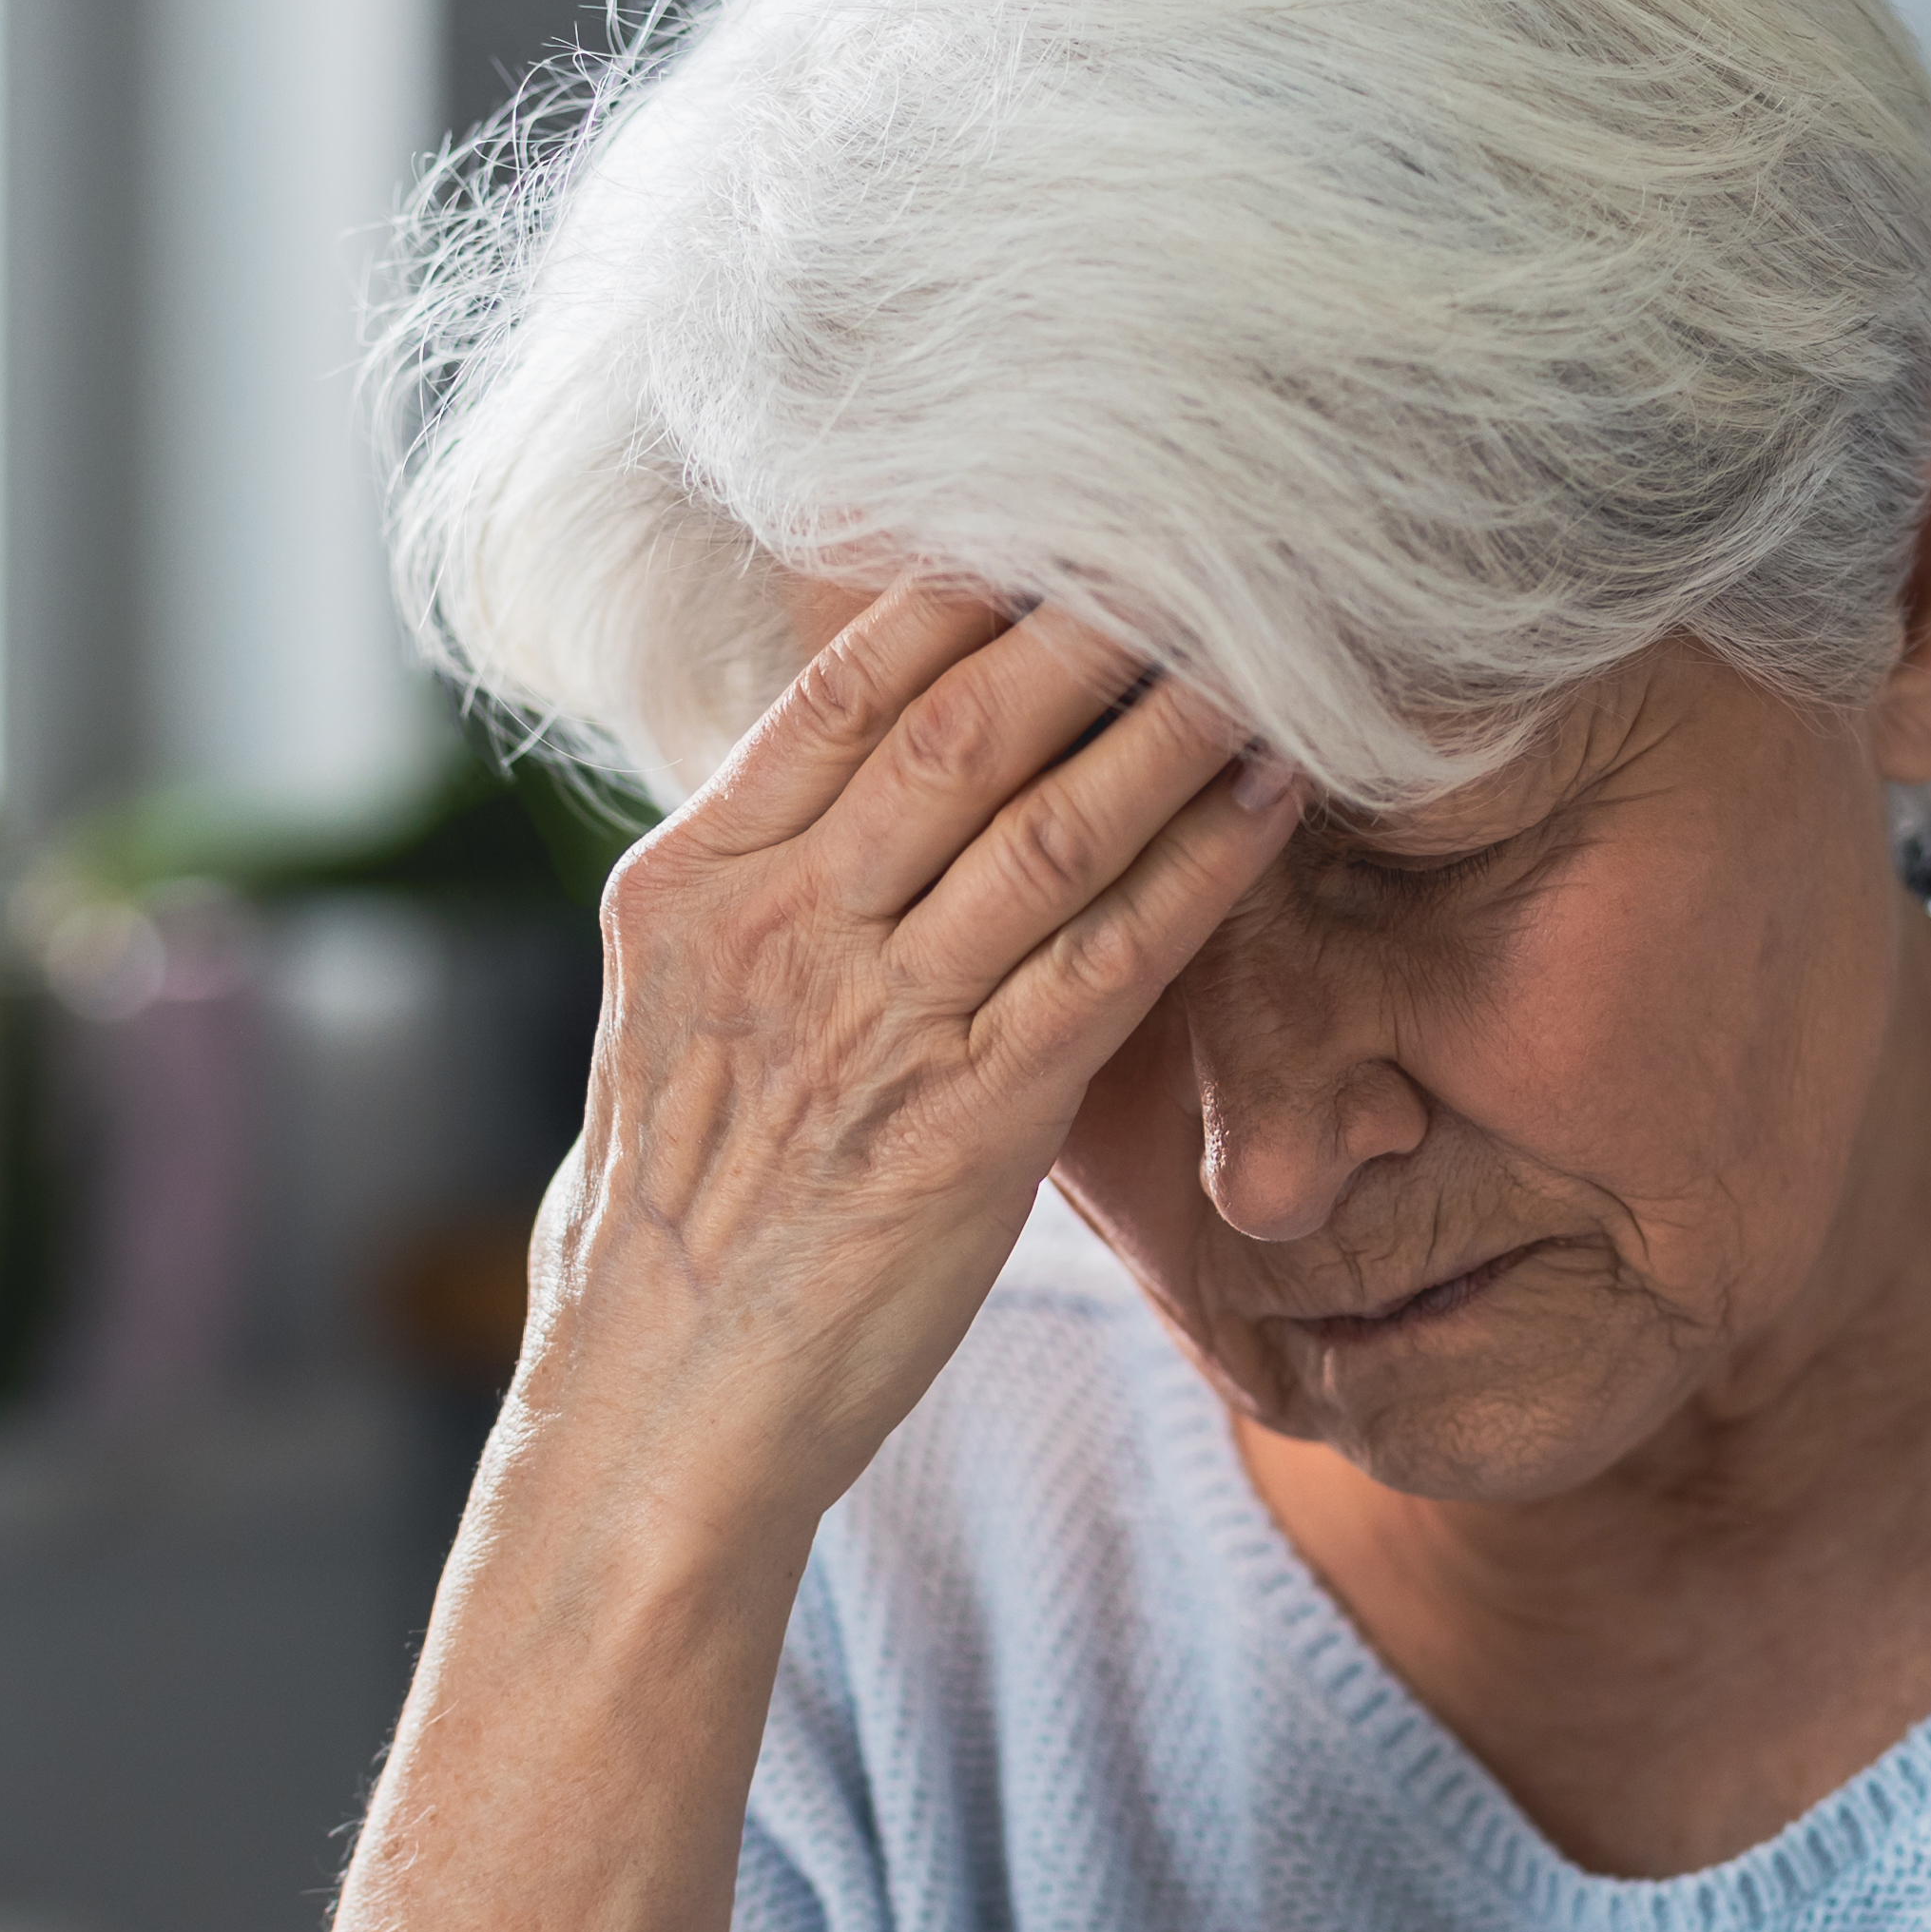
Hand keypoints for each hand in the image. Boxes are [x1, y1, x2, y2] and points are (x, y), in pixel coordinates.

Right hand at [525, 586, 1301, 1526]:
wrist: (661, 1410)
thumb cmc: (678, 1219)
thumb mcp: (671, 1018)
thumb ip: (762, 892)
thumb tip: (845, 783)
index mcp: (694, 887)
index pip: (844, 687)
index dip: (968, 590)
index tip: (1065, 521)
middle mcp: (778, 934)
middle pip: (957, 728)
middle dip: (1089, 626)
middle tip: (1200, 548)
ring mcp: (872, 1025)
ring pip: (1047, 827)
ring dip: (1171, 727)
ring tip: (1266, 650)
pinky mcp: (967, 1124)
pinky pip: (1108, 963)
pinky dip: (1200, 870)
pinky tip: (1270, 802)